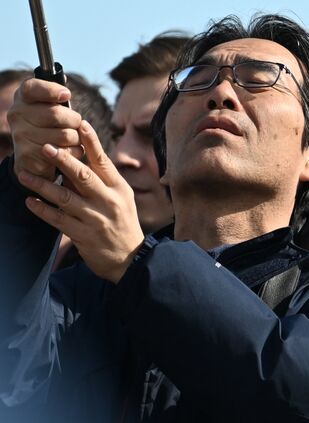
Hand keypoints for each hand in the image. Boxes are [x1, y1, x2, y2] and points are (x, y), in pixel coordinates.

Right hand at [7, 78, 81, 179]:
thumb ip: (56, 95)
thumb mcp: (50, 107)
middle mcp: (17, 114)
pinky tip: (69, 151)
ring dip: (77, 139)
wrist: (35, 159)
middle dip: (75, 120)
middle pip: (56, 114)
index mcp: (23, 98)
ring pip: (65, 135)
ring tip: (73, 140)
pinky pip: (64, 152)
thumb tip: (64, 79)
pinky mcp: (29, 155)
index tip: (67, 95)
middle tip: (76, 124)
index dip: (51, 90)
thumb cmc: (49, 127)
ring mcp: (21, 135)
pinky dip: (74, 152)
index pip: (32, 88)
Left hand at [18, 120, 145, 283]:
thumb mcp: (120, 198)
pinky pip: (58, 219)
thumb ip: (100, 179)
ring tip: (23, 175)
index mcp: (118, 188)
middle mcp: (108, 202)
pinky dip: (42, 210)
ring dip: (42, 185)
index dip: (91, 141)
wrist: (130, 259)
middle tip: (44, 146)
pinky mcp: (84, 235)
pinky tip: (29, 201)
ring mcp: (96, 219)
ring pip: (65, 198)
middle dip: (63, 160)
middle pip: (83, 176)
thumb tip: (77, 154)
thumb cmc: (120, 222)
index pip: (103, 161)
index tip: (80, 123)